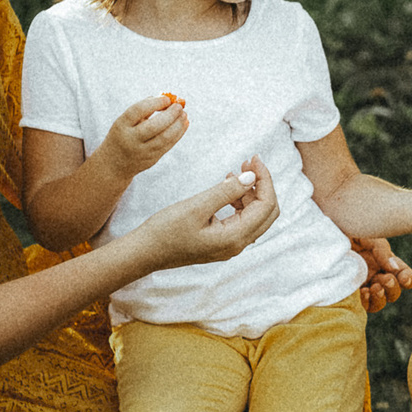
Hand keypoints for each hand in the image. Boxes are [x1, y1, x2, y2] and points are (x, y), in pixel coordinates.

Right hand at [102, 92, 187, 177]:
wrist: (113, 164)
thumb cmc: (124, 134)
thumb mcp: (126, 121)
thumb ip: (144, 109)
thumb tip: (168, 98)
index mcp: (121, 126)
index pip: (138, 111)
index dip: (155, 103)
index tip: (167, 99)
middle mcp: (130, 140)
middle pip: (153, 127)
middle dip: (170, 115)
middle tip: (179, 106)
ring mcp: (141, 151)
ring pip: (164, 138)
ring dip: (178, 125)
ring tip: (184, 115)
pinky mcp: (151, 160)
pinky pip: (168, 145)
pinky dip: (178, 133)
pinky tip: (184, 123)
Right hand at [137, 156, 276, 267]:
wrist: (144, 252)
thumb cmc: (165, 231)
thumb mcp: (196, 206)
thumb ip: (226, 192)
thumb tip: (252, 178)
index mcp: (235, 238)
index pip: (266, 205)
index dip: (265, 179)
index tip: (254, 159)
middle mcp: (237, 245)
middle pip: (267, 212)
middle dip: (262, 185)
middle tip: (249, 163)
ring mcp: (230, 245)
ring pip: (255, 216)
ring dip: (251, 192)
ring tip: (236, 171)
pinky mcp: (221, 242)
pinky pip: (241, 220)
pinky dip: (240, 201)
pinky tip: (227, 187)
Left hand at [350, 236, 411, 312]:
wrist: (322, 233)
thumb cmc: (345, 230)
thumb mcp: (367, 235)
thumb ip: (382, 251)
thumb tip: (394, 269)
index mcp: (383, 260)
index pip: (402, 274)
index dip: (407, 278)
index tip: (404, 278)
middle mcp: (375, 274)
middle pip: (394, 291)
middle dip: (393, 288)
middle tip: (385, 279)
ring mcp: (361, 285)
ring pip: (380, 302)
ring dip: (382, 297)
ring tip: (374, 288)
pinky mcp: (347, 293)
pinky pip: (363, 306)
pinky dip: (367, 302)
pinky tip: (363, 293)